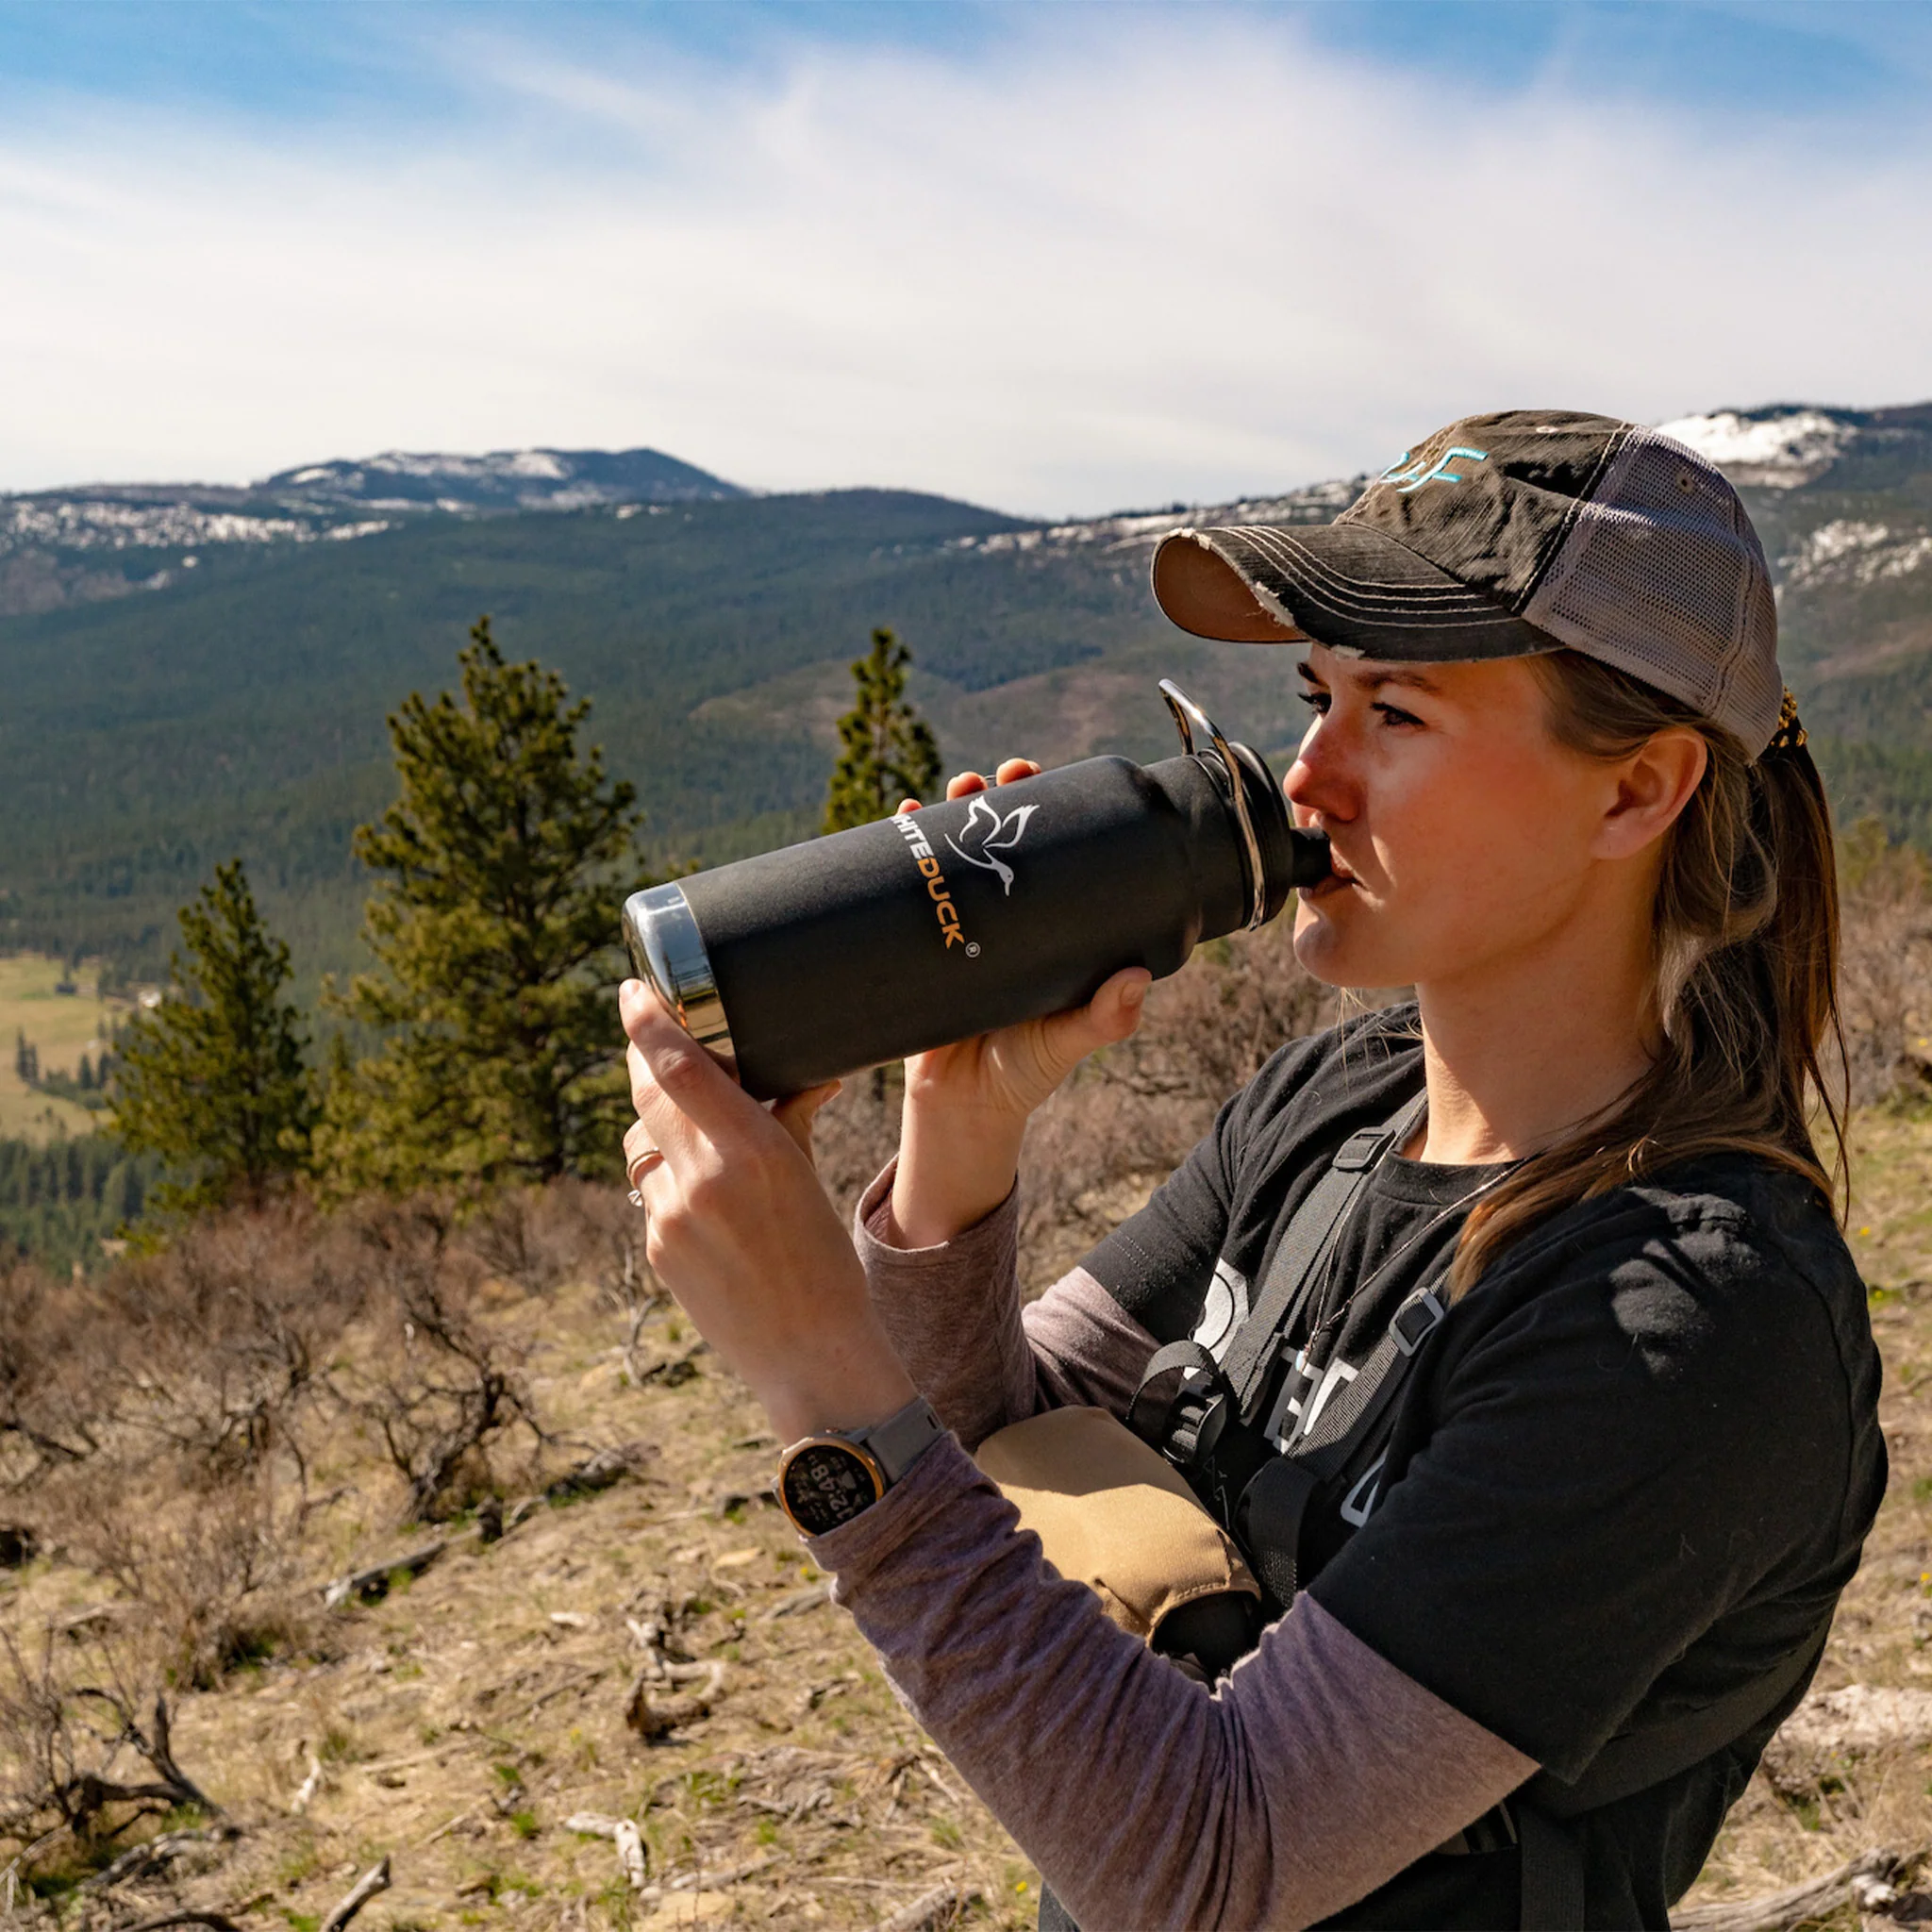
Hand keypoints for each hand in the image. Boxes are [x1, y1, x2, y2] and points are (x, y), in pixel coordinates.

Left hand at [620, 979, 915, 1443]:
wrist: (811, 1356)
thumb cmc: (824, 1261)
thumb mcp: (809, 1178)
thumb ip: (791, 1117)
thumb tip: (807, 1073)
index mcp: (752, 1150)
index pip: (677, 1067)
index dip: (646, 1021)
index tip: (632, 990)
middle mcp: (703, 1177)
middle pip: (646, 1093)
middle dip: (646, 1062)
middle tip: (653, 1037)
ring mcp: (670, 1217)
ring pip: (643, 1142)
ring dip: (661, 1127)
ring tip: (699, 1137)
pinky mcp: (655, 1249)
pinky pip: (650, 1190)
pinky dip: (670, 1180)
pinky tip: (707, 1202)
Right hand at [888, 759, 1151, 1246]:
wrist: (957, 1107)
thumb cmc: (1023, 1072)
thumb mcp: (1065, 1042)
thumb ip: (1102, 1019)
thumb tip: (1133, 979)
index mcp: (1046, 925)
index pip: (1050, 853)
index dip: (1051, 812)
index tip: (1049, 783)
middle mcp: (1003, 914)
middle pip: (999, 837)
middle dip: (998, 798)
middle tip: (999, 778)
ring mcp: (958, 921)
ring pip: (953, 850)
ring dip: (950, 810)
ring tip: (955, 790)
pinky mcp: (916, 939)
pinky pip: (906, 884)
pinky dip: (898, 847)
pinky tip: (900, 817)